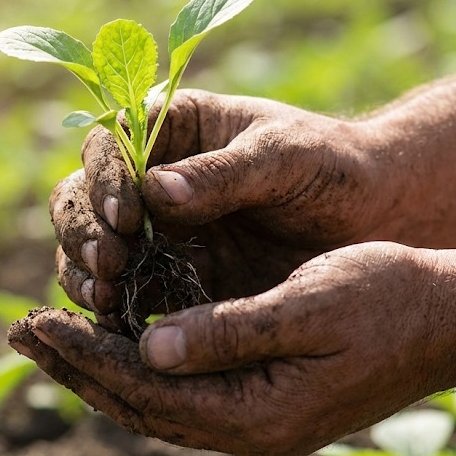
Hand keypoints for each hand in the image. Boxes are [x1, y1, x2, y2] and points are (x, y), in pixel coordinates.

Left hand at [10, 241, 455, 455]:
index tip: (31, 319)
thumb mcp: (309, 306)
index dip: (83, 354)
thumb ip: (228, 331)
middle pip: (137, 404)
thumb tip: (149, 347)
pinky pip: (181, 391)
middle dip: (74, 367)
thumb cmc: (388, 301)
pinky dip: (139, 365)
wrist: (449, 319)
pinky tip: (115, 338)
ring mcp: (255, 420)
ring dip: (99, 368)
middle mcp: (249, 430)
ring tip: (47, 337)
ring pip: (154, 401)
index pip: (144, 389)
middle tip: (16, 331)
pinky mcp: (262, 402)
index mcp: (257, 415)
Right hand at [49, 89, 384, 330]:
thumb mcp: (283, 157)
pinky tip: (119, 326)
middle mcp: (150, 181)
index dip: (104, 181)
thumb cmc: (330, 167)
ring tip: (108, 299)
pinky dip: (111, 310)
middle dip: (85, 232)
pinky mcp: (169, 280)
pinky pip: (123, 294)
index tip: (127, 216)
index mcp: (171, 129)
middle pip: (81, 200)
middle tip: (110, 264)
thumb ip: (223, 174)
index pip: (109, 147)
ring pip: (90, 250)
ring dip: (86, 273)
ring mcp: (155, 234)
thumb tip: (155, 189)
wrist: (374, 219)